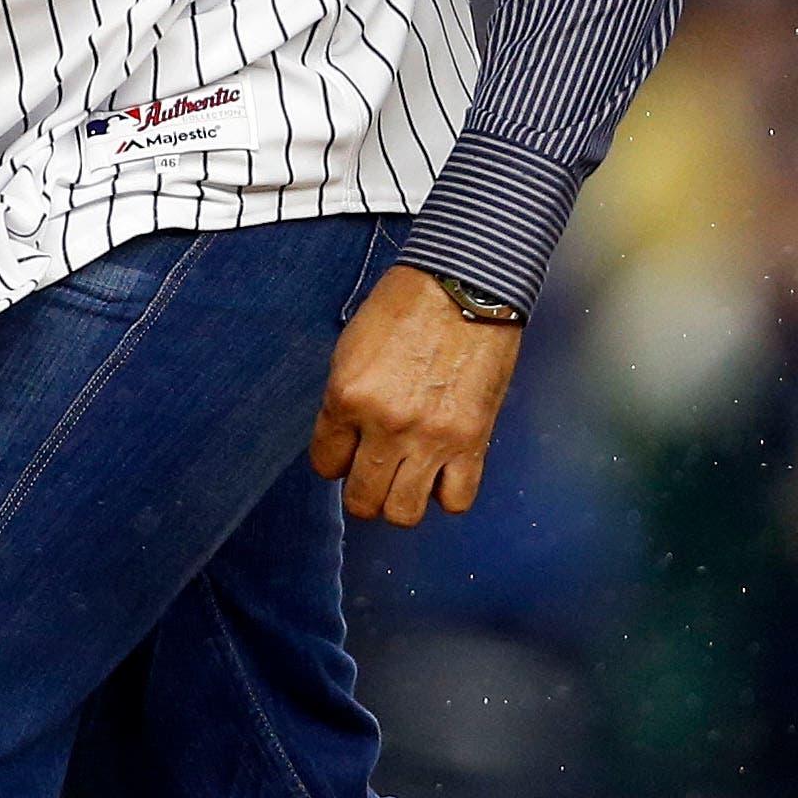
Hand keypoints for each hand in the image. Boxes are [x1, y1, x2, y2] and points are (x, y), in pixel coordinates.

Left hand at [310, 264, 522, 524]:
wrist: (464, 284)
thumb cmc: (405, 306)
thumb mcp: (352, 348)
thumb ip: (345, 401)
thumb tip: (346, 442)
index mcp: (347, 396)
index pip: (326, 463)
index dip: (335, 460)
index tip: (347, 452)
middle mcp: (385, 425)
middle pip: (362, 500)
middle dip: (363, 491)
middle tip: (375, 471)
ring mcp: (430, 438)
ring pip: (403, 513)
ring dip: (400, 501)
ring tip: (407, 478)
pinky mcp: (472, 441)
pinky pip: (455, 501)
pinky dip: (446, 494)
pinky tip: (442, 473)